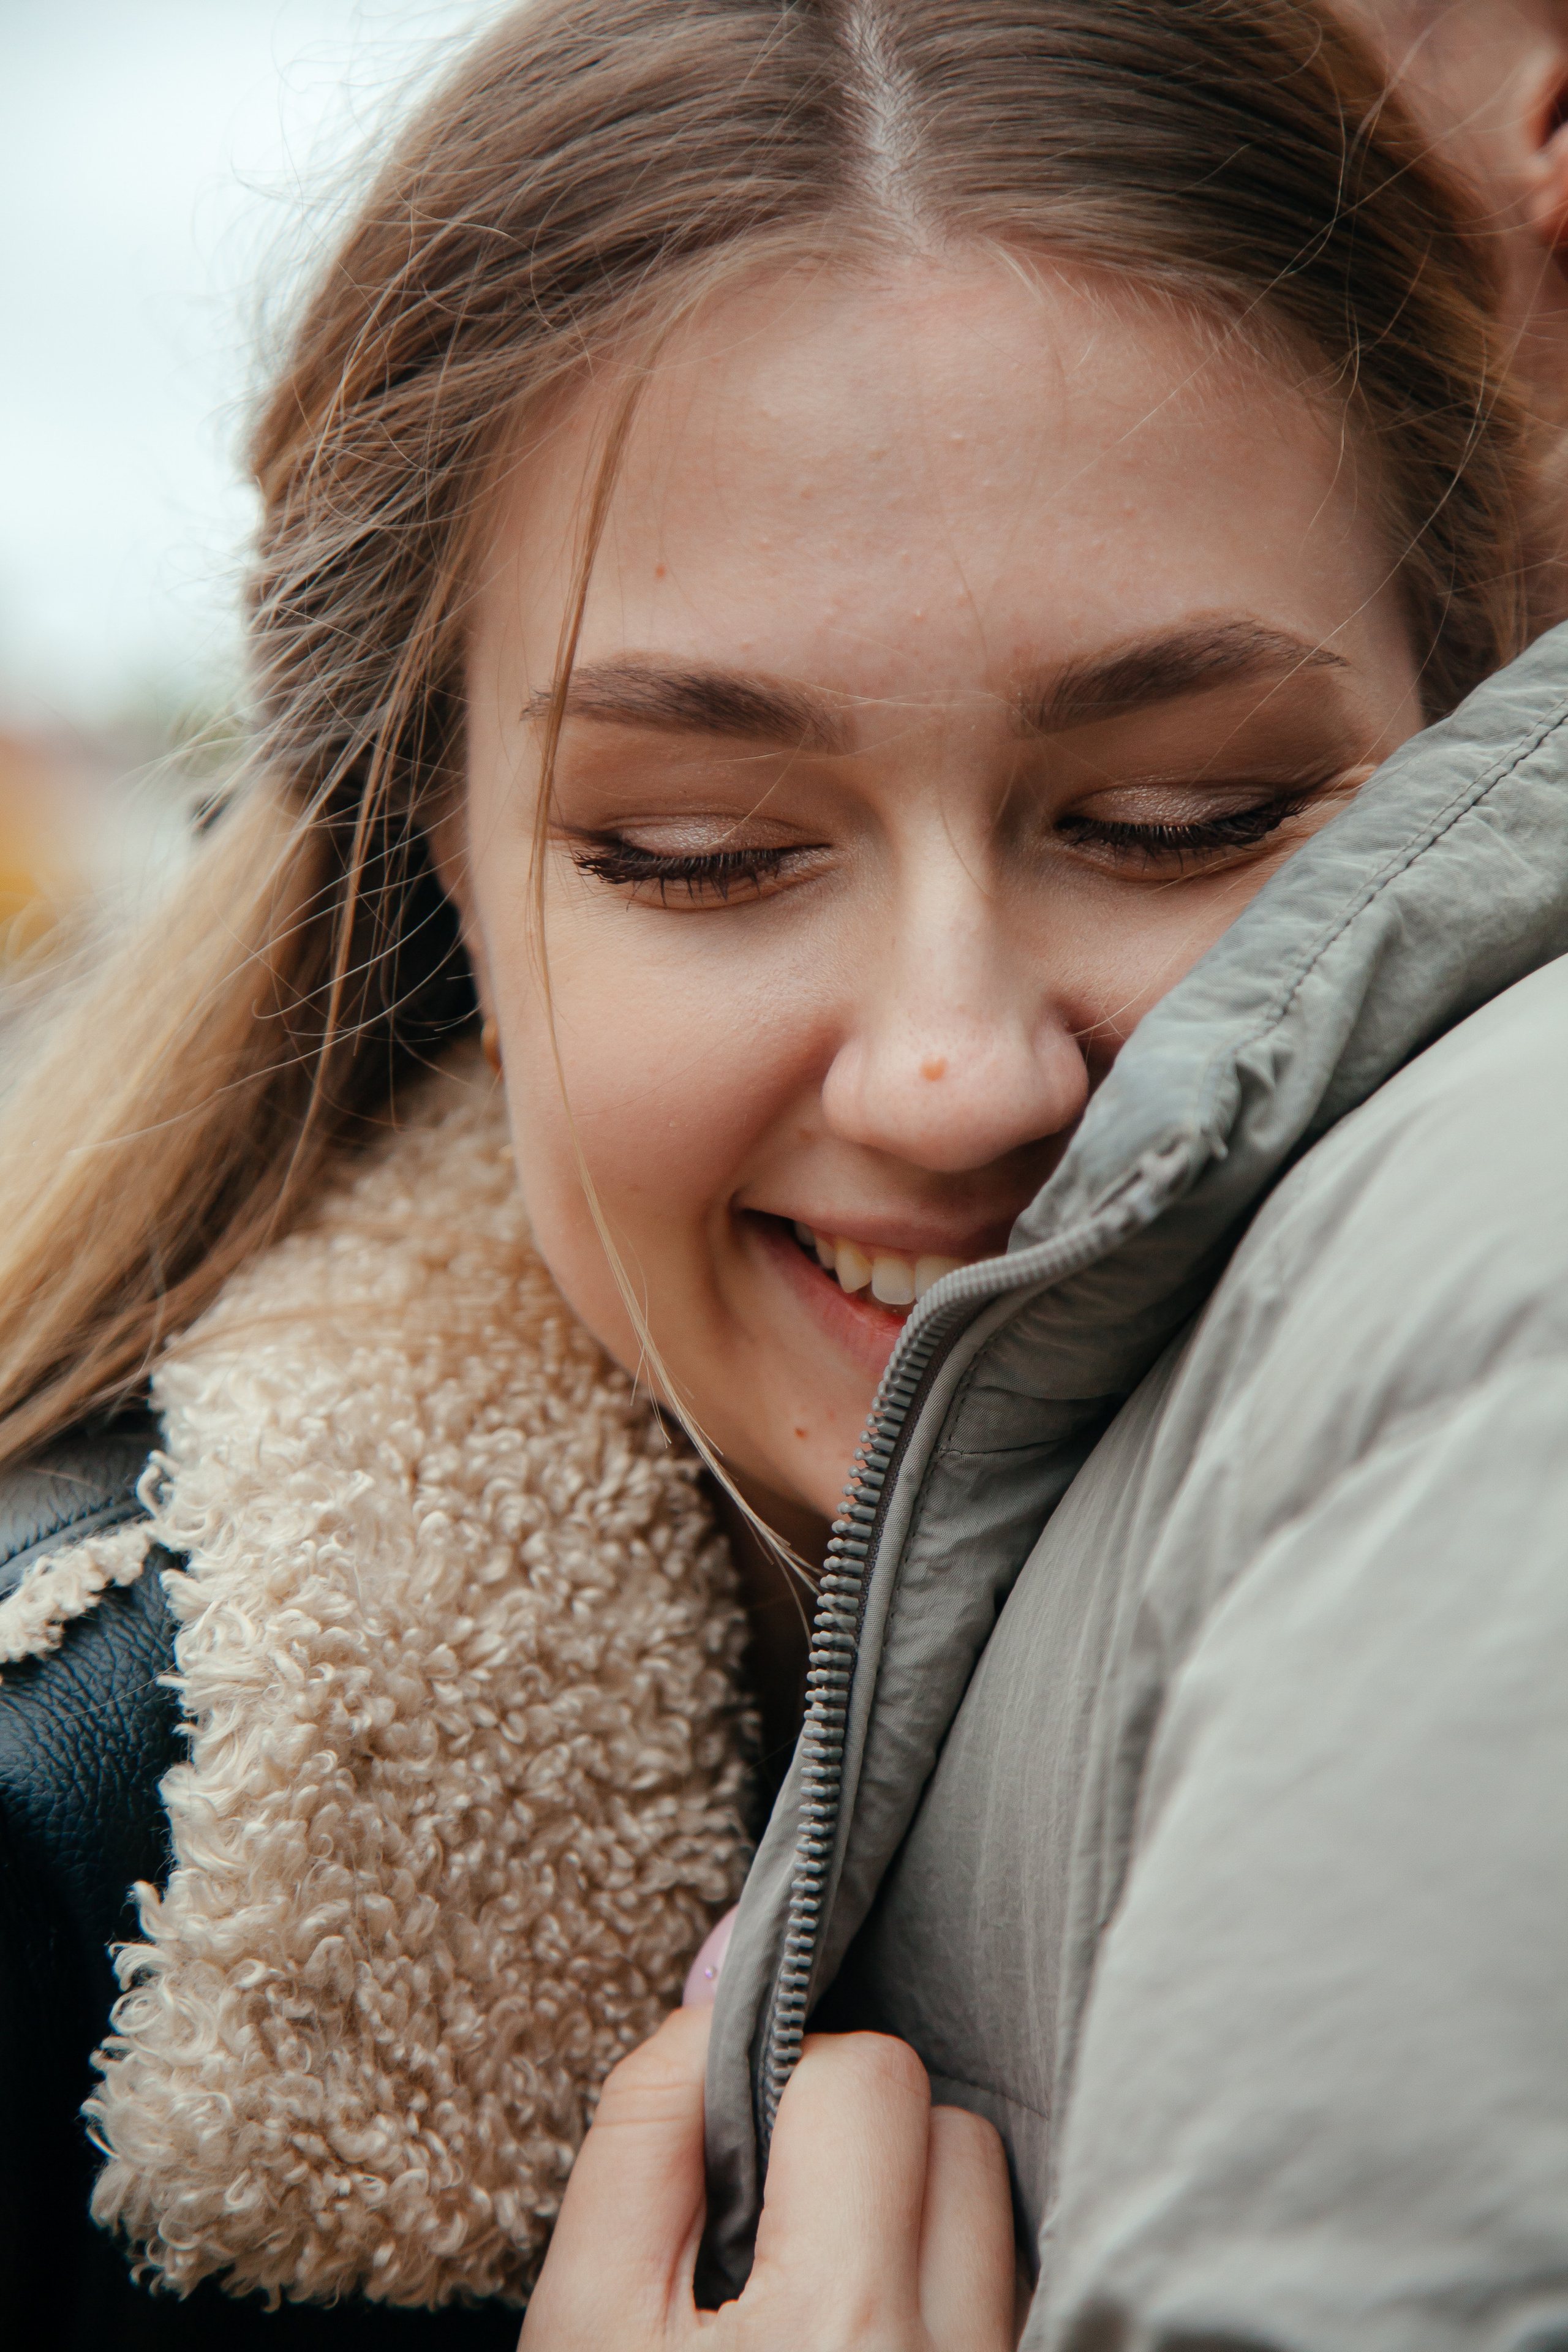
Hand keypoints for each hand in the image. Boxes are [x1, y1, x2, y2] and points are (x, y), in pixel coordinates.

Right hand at [519, 2007, 1018, 2348]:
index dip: (779, 2089)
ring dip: (916, 2219)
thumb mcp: (584, 2329)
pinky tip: (872, 2340)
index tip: (729, 2165)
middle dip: (858, 2142)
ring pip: (993, 2212)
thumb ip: (643, 2133)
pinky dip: (950, 2289)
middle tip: (771, 2239)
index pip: (863, 2074)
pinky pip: (1010, 2294)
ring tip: (823, 2302)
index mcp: (833, 2328)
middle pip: (950, 2131)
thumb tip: (721, 1965)